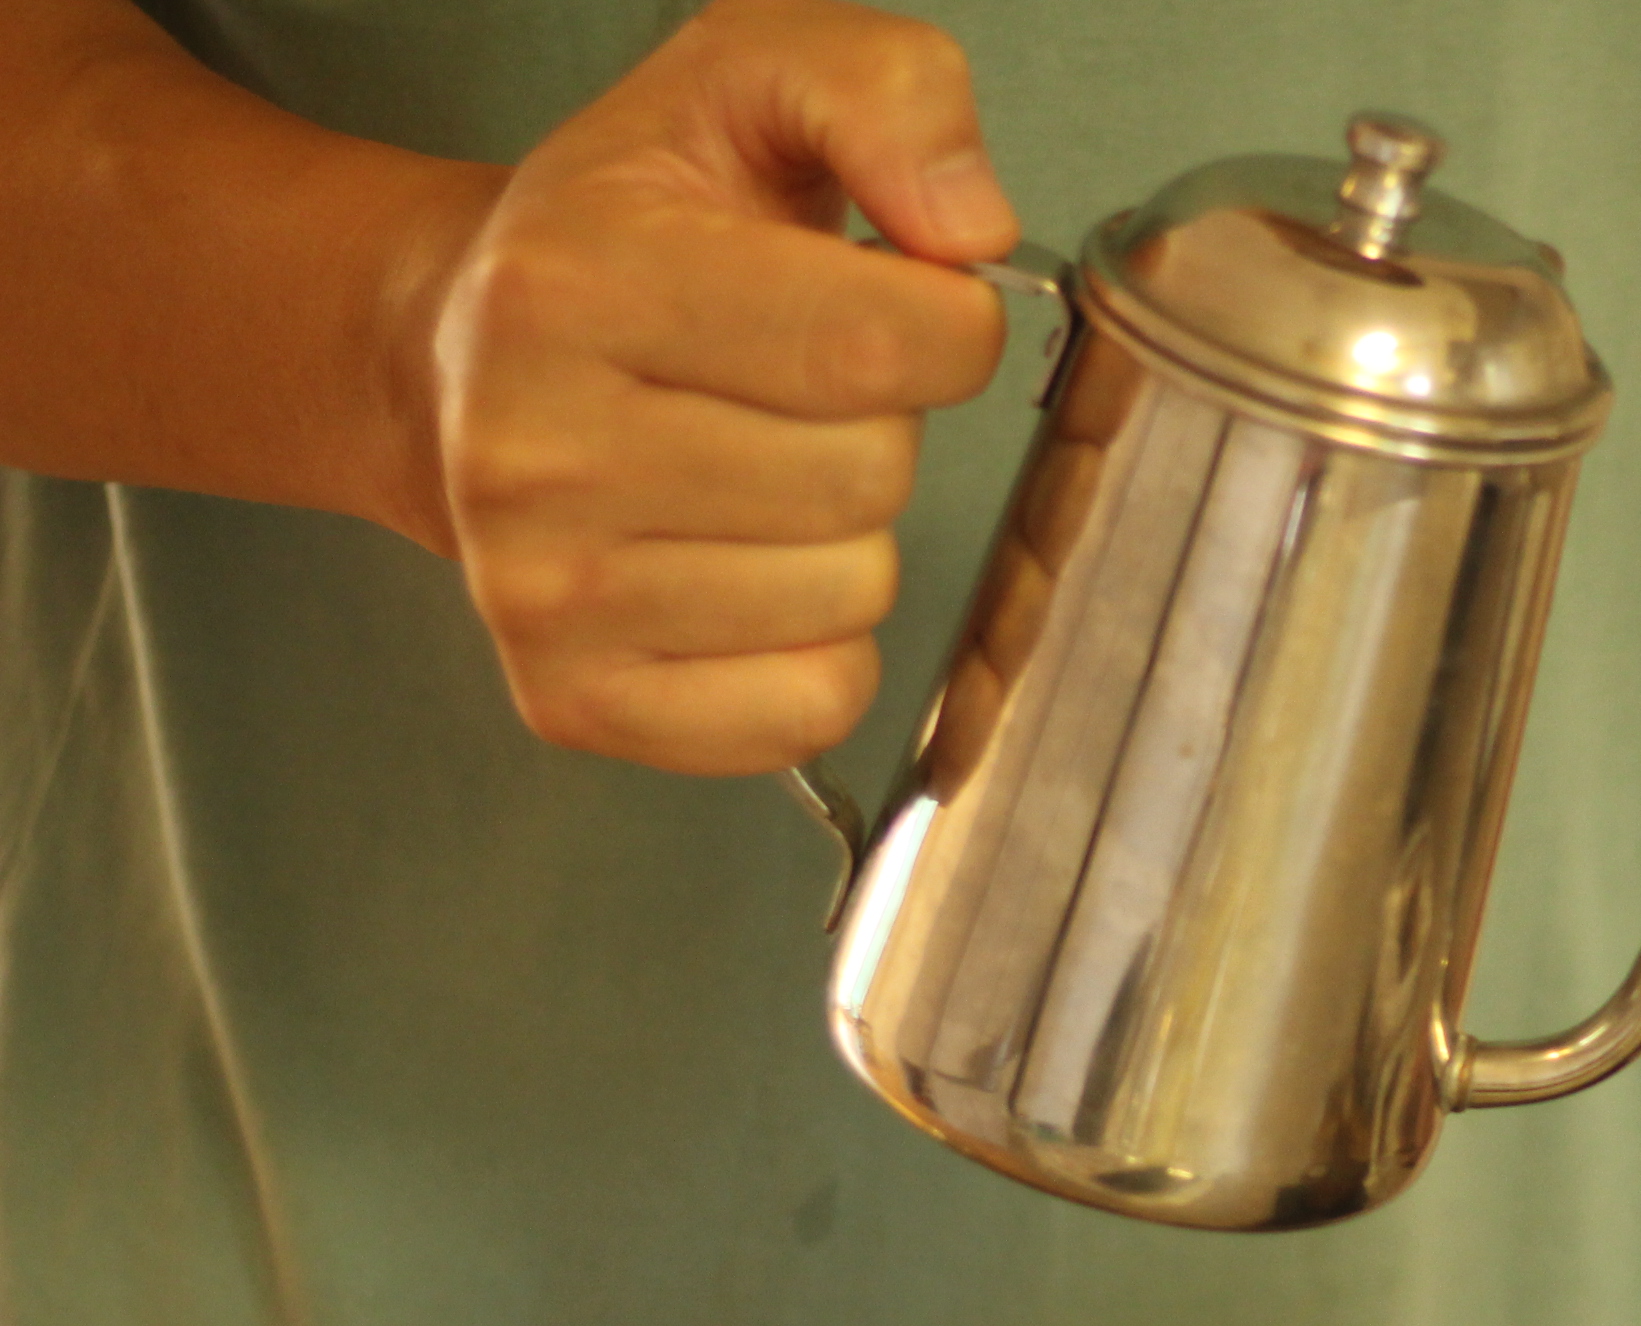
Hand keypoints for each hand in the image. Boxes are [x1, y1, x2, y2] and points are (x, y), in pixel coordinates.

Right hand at [426, 0, 1015, 773]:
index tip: (893, 302)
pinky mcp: (573, 700)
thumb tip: (967, 226)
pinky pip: (811, 707)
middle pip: (868, 477)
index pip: (884, 342)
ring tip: (754, 471)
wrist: (453, 354)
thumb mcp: (748, 83)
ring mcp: (541, 591)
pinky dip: (818, 648)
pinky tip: (745, 571)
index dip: (946, 323)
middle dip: (877, 427)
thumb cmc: (626, 226)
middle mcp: (533, 446)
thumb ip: (888, 92)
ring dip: (846, 537)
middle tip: (790, 390)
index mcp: (575, 281)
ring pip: (848, 596)